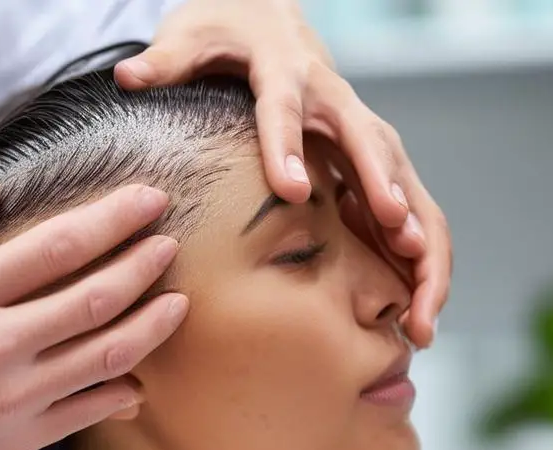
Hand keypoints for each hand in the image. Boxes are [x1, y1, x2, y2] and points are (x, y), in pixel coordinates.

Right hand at [0, 181, 187, 449]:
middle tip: (170, 242)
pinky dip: (125, 388)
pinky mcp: (17, 439)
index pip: (57, 247)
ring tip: (178, 302)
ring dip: (152, 324)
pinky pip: (90, 411)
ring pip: (107, 356)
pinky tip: (142, 370)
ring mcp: (11, 399)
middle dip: (145, 263)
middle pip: (95, 297)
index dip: (113, 218)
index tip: (148, 200)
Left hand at [114, 0, 449, 347]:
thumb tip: (129, 73)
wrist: (267, 21)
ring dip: (423, 250)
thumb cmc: (227, 34)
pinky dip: (420, 264)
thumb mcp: (193, 36)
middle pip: (374, 149)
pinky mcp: (371, 168)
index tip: (292, 189)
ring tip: (422, 316)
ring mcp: (362, 137)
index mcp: (287, 74)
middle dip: (390, 195)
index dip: (288, 145)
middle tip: (402, 243)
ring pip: (408, 190)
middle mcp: (337, 105)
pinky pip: (408, 216)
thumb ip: (166, 60)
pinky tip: (420, 317)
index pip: (286, 108)